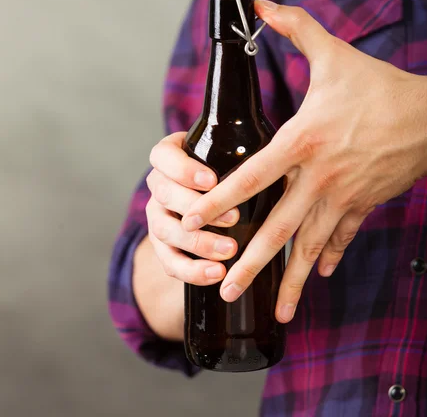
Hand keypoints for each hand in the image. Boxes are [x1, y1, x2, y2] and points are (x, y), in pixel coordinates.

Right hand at [146, 132, 238, 284]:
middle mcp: (157, 185)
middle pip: (164, 194)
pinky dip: (192, 270)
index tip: (212, 181)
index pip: (163, 156)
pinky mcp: (162, 246)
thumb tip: (269, 157)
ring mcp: (157, 216)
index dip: (184, 170)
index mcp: (169, 156)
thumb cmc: (226, 168)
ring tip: (230, 250)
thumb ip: (237, 153)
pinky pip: (169, 261)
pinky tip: (217, 273)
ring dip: (199, 242)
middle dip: (197, 208)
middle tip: (234, 217)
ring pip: (165, 230)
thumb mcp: (228, 154)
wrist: (211, 199)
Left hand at [181, 0, 426, 322]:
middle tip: (228, 288)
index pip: (251, 175)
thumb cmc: (378, 86)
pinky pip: (342, 236)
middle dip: (252, 262)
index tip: (192, 220)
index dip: (219, 198)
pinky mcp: (364, 204)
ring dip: (292, 279)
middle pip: (279, 227)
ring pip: (312, 245)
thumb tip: (261, 3)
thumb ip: (295, 28)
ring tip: (277, 313)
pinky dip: (329, 255)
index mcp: (303, 140)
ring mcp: (344, 196)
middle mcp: (319, 176)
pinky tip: (317, 273)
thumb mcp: (333, 54)